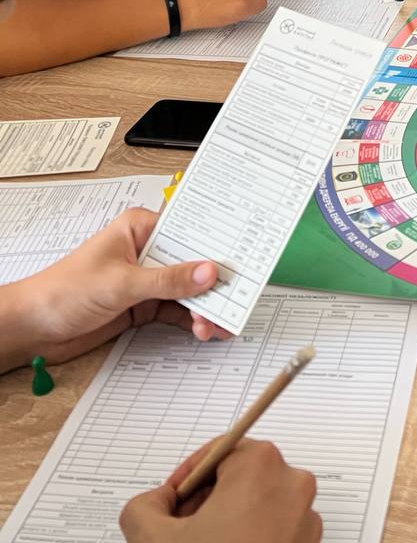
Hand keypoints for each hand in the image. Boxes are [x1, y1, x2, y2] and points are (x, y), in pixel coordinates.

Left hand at [8, 209, 226, 369]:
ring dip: (204, 307)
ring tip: (216, 325)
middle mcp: (146, 251)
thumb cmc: (63, 291)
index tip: (240, 260)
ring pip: (187, 290)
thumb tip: (208, 271)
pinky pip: (176, 310)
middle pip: (192, 263)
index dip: (215, 244)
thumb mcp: (121, 283)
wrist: (32, 328)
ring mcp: (146, 280)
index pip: (188, 232)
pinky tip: (204, 330)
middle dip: (212, 283)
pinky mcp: (142, 305)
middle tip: (234, 299)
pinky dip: (191, 321)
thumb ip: (168, 280)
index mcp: (141, 229)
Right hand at [120, 439, 321, 542]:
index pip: (219, 452)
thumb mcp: (151, 537)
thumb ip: (144, 505)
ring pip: (259, 507)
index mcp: (260, 466)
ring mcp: (306, 521)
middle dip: (208, 503)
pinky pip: (275, 531)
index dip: (189, 478)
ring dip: (228, 524)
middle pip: (241, 479)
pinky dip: (250, 542)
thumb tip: (155, 502)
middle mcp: (292, 486)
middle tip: (182, 531)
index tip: (173, 501)